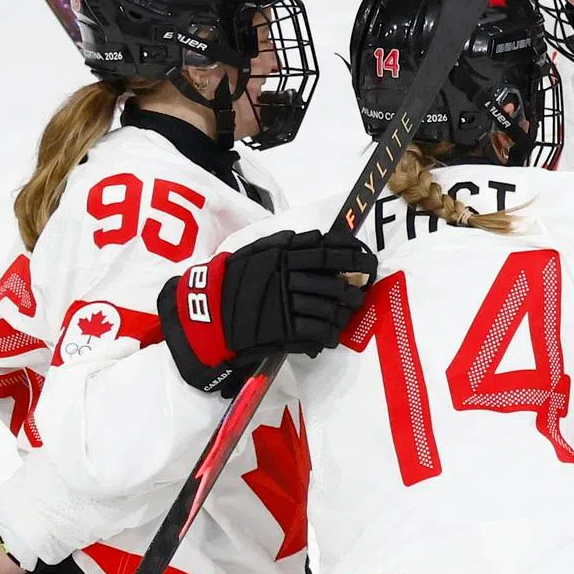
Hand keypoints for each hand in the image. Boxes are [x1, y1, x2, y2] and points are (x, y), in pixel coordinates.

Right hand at [158, 227, 377, 394]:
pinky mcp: (283, 330)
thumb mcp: (259, 250)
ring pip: (330, 310)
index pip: (330, 251)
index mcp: (285, 254)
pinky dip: (328, 335)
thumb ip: (289, 243)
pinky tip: (330, 336)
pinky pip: (317, 332)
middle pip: (336, 284)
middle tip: (360, 294)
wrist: (207, 312)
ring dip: (344, 315)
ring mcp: (287, 304)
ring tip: (347, 316)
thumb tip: (320, 237)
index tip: (367, 259)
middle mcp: (289, 277)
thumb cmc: (233, 279)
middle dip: (355, 291)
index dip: (354, 255)